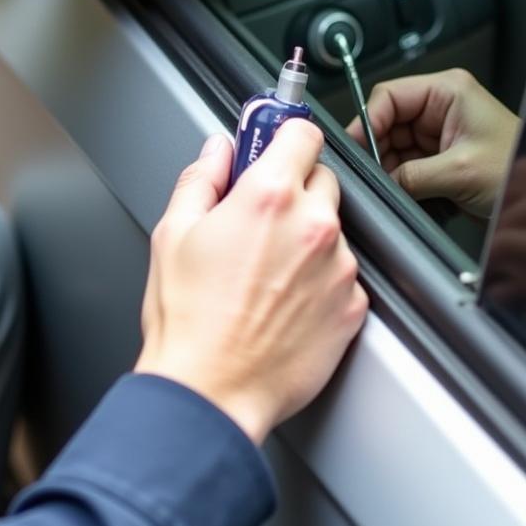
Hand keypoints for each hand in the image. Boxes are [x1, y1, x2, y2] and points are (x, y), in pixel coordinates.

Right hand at [135, 120, 367, 443]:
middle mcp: (313, 226)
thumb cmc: (189, 321)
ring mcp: (339, 268)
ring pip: (334, 227)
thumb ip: (201, 177)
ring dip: (309, 235)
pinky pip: (343, 272)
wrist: (211, 392)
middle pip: (321, 178)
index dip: (285, 134)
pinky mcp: (353, 307)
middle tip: (260, 215)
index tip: (276, 140)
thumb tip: (216, 151)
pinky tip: (284, 298)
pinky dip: (321, 277)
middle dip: (294, 188)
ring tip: (266, 269)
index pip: (303, 132)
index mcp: (268, 197)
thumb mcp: (173, 232)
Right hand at [346, 68, 517, 216]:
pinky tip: (402, 192)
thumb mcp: (459, 171)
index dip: (367, 121)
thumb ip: (411, 174)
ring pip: (394, 145)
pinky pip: (407, 163)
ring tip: (388, 187)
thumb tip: (380, 180)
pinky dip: (401, 178)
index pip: (389, 96)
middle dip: (377, 149)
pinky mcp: (440, 156)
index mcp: (447, 91)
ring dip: (389, 167)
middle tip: (370, 174)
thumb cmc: (518, 169)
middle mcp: (440, 107)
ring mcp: (440, 131)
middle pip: (387, 121)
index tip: (355, 147)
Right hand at [485, 154, 525, 340]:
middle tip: (495, 251)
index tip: (485, 271)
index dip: (489, 258)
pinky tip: (523, 192)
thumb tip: (493, 287)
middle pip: (515, 211)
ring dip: (508, 198)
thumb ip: (524, 293)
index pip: (506, 242)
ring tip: (504, 218)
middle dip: (498, 233)